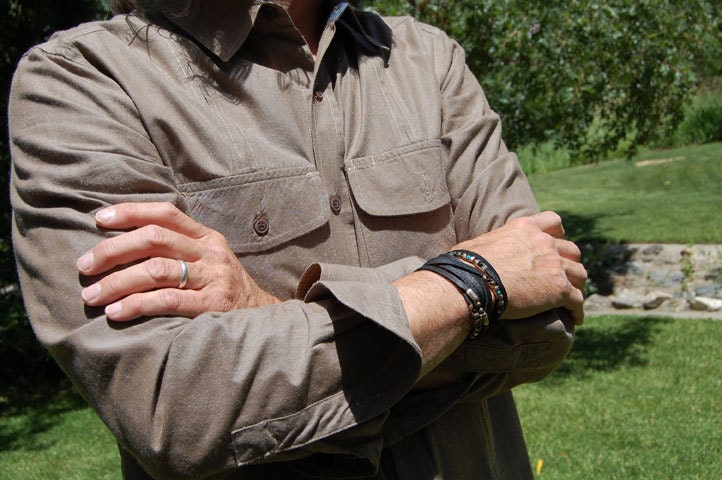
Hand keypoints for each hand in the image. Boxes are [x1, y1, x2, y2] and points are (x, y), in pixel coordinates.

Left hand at [77, 202, 279, 320]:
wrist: (263, 319)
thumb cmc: (225, 289)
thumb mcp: (209, 260)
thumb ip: (179, 249)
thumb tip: (125, 244)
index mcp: (207, 237)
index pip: (166, 213)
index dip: (131, 212)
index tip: (100, 219)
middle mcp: (210, 253)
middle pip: (154, 239)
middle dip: (112, 250)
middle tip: (84, 265)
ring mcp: (213, 278)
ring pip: (156, 270)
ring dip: (117, 282)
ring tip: (93, 295)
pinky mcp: (213, 305)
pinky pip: (167, 301)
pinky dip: (137, 305)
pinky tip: (117, 312)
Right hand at [455, 211, 586, 324]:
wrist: (473, 285)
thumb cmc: (466, 266)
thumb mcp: (480, 243)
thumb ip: (492, 243)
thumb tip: (478, 253)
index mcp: (525, 228)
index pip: (553, 221)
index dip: (557, 234)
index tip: (554, 244)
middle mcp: (544, 242)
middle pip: (571, 250)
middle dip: (569, 262)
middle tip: (563, 276)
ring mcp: (554, 265)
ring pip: (579, 274)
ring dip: (576, 285)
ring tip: (572, 298)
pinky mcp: (560, 289)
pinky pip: (578, 300)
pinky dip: (577, 310)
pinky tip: (575, 319)